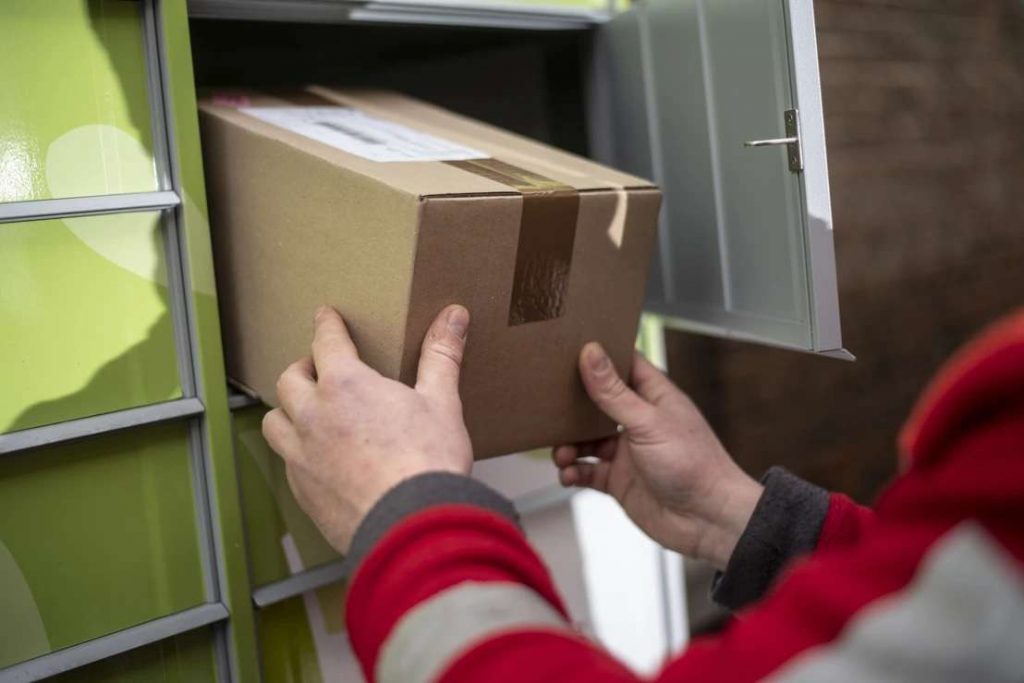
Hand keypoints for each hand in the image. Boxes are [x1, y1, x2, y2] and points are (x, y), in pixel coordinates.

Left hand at [262, 304, 472, 554]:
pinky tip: (318, 458)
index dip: (326, 325)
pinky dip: (297, 452)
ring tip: (306, 412)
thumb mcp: (441, 402)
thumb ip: (441, 356)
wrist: (411, 528)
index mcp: (346, 386)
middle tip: (317, 368)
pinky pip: (288, 462)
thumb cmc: (427, 463)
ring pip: (276, 422)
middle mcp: (314, 416)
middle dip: (302, 368)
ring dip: (288, 411)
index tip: (325, 316)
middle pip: (290, 380)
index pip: (326, 342)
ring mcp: (302, 456)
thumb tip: (453, 316)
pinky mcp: (303, 492)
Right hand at [553, 343, 762, 569]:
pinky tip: (569, 474)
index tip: (570, 350)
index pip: (624, 365)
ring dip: (569, 444)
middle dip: (573, 407)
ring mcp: (628, 452)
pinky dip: (573, 472)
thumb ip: (614, 392)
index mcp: (654, 397)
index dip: (600, 356)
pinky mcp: (619, 481)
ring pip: (586, 440)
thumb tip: (592, 353)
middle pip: (597, 403)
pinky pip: (587, 472)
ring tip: (562, 453)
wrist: (708, 521)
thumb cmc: (694, 465)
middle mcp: (639, 422)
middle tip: (551, 408)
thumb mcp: (648, 422)